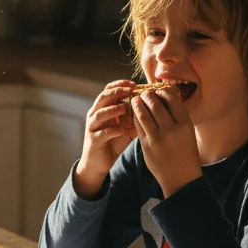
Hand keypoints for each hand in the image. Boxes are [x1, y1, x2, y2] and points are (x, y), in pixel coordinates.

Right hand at [73, 80, 137, 198]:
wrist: (98, 163)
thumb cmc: (113, 143)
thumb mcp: (127, 128)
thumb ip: (135, 117)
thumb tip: (154, 107)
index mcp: (103, 108)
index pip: (108, 90)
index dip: (120, 84)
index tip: (134, 84)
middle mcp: (95, 115)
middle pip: (103, 97)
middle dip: (117, 92)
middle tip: (130, 90)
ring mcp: (93, 127)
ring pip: (100, 113)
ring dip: (113, 109)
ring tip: (125, 107)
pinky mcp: (93, 140)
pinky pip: (102, 133)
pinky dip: (113, 130)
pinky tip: (123, 130)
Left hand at [130, 87, 201, 196]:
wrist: (181, 177)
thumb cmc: (186, 151)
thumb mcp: (188, 131)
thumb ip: (178, 115)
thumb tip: (165, 96)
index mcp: (185, 123)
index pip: (172, 98)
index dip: (163, 91)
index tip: (159, 90)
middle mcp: (171, 129)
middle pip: (155, 103)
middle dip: (148, 95)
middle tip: (145, 93)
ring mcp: (157, 138)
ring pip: (143, 113)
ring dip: (138, 103)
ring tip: (136, 100)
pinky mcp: (146, 145)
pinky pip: (138, 126)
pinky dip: (135, 116)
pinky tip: (135, 113)